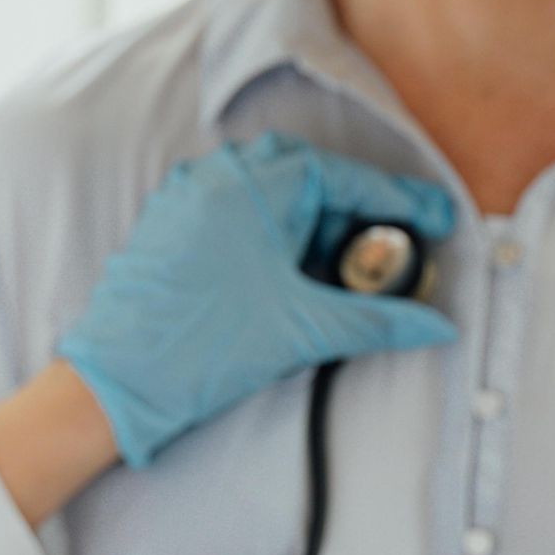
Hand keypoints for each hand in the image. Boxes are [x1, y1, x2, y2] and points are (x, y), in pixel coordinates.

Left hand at [56, 135, 455, 468]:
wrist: (116, 382)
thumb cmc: (203, 348)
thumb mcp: (304, 330)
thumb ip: (377, 321)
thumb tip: (437, 326)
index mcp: (257, 186)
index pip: (346, 178)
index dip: (399, 201)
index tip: (437, 219)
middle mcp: (219, 175)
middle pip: (307, 171)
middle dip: (350, 206)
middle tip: (382, 248)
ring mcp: (186, 194)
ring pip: (267, 185)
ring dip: (307, 216)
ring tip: (332, 268)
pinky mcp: (166, 221)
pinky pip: (230, 203)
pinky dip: (268, 225)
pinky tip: (284, 270)